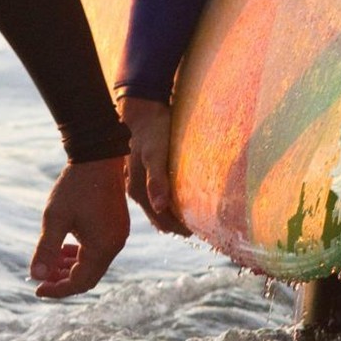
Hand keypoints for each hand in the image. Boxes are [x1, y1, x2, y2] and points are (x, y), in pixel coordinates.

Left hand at [29, 157, 127, 297]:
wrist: (97, 156)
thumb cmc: (74, 186)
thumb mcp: (55, 218)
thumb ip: (46, 248)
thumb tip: (35, 276)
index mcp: (102, 247)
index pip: (80, 282)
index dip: (57, 289)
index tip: (36, 288)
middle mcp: (115, 245)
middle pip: (88, 277)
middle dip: (63, 280)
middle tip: (41, 278)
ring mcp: (118, 235)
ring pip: (93, 263)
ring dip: (71, 267)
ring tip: (49, 264)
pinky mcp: (116, 226)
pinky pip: (98, 250)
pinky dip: (80, 254)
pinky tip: (64, 249)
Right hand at [120, 96, 188, 235]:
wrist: (142, 111)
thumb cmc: (152, 131)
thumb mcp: (155, 154)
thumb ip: (157, 180)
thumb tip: (161, 207)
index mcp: (139, 190)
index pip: (162, 220)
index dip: (181, 228)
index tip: (202, 229)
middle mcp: (136, 191)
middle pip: (160, 218)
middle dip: (179, 225)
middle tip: (204, 226)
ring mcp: (139, 183)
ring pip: (159, 208)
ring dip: (175, 215)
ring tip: (197, 215)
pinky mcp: (144, 174)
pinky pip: (158, 196)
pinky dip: (171, 203)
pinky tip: (182, 198)